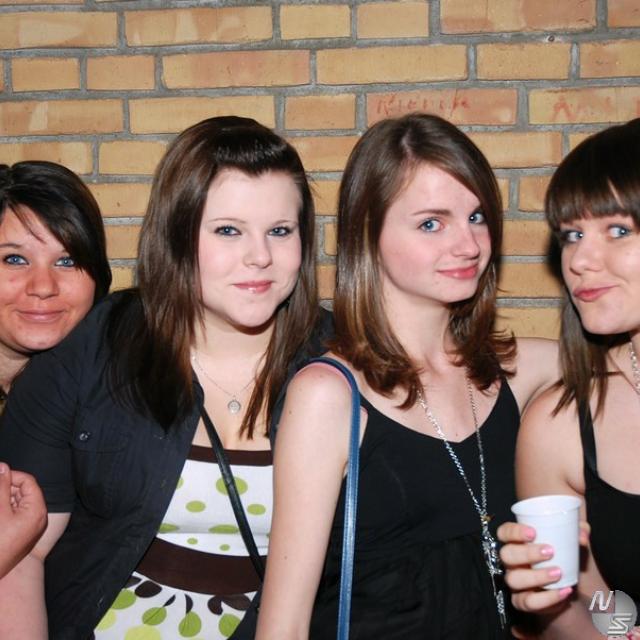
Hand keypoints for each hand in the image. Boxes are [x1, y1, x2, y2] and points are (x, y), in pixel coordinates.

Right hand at [0, 462, 46, 576]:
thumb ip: (1, 487)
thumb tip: (2, 467)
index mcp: (38, 510)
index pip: (28, 482)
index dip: (11, 476)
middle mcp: (39, 518)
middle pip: (24, 492)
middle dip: (5, 488)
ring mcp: (31, 528)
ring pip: (18, 504)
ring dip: (4, 499)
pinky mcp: (23, 536)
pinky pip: (16, 516)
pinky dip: (5, 510)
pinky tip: (0, 511)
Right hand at [497, 521, 588, 612]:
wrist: (573, 589)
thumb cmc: (566, 557)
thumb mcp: (573, 540)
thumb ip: (580, 531)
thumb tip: (582, 536)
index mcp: (517, 542)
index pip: (504, 532)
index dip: (513, 531)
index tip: (533, 532)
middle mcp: (511, 562)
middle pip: (506, 554)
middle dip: (526, 553)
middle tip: (550, 552)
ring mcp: (515, 582)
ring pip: (514, 579)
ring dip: (536, 576)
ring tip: (558, 573)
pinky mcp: (523, 601)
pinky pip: (528, 602)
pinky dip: (547, 598)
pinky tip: (564, 591)